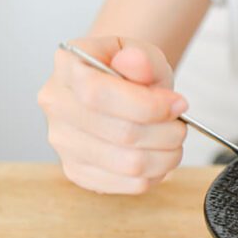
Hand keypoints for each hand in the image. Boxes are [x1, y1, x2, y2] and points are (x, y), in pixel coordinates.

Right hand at [37, 36, 187, 193]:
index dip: (148, 105)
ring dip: (167, 155)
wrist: (119, 90)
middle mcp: (57, 106)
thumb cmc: (130, 72)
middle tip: (180, 124)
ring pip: (130, 164)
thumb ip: (142, 58)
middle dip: (167, 132)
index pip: (98, 94)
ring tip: (173, 140)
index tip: (178, 104)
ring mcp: (63, 143)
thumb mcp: (142, 53)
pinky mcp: (78, 172)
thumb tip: (135, 62)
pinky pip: (129, 184)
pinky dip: (157, 173)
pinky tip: (158, 155)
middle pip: (121, 134)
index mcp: (66, 68)